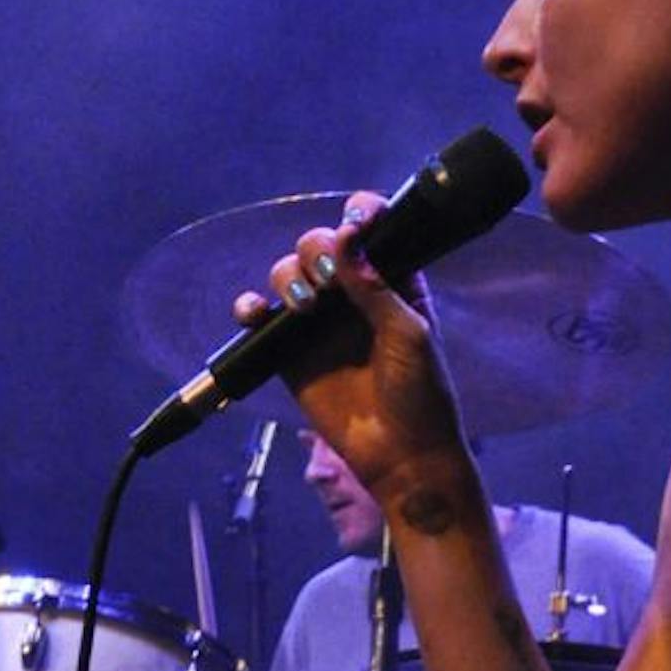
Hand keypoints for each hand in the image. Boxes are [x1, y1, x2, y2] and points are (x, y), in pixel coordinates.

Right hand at [235, 191, 470, 491]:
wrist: (401, 455)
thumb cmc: (420, 395)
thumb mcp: (409, 336)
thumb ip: (376, 288)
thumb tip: (346, 240)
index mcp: (393, 282)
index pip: (369, 230)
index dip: (358, 215)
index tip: (355, 222)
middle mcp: (353, 294)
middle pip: (319, 244)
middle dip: (317, 248)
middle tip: (329, 277)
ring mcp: (320, 322)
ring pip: (288, 274)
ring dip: (289, 278)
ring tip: (306, 306)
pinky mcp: (290, 351)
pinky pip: (260, 318)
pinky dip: (251, 308)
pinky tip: (256, 313)